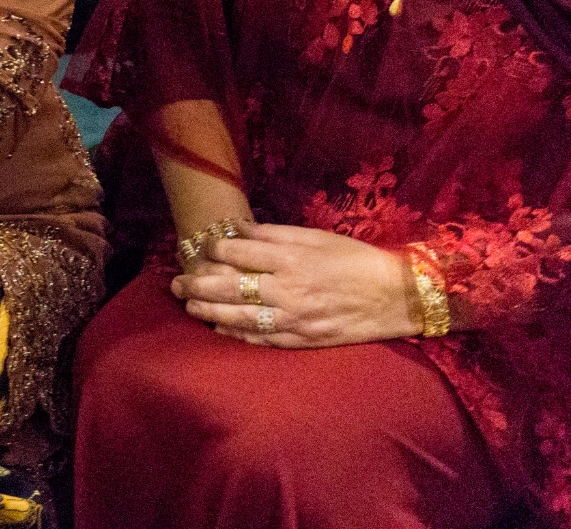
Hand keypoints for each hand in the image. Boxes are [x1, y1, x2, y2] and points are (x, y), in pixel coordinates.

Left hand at [170, 223, 418, 347]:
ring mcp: (294, 319)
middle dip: (197, 284)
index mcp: (290, 259)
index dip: (213, 250)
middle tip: (175, 282)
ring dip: (208, 312)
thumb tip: (238, 230)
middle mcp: (287, 290)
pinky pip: (261, 339)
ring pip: (239, 318)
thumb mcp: (316, 236)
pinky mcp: (302, 340)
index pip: (237, 254)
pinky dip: (236, 335)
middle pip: (229, 288)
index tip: (201, 248)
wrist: (395, 297)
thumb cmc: (355, 260)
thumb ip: (275, 234)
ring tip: (188, 305)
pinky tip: (218, 330)